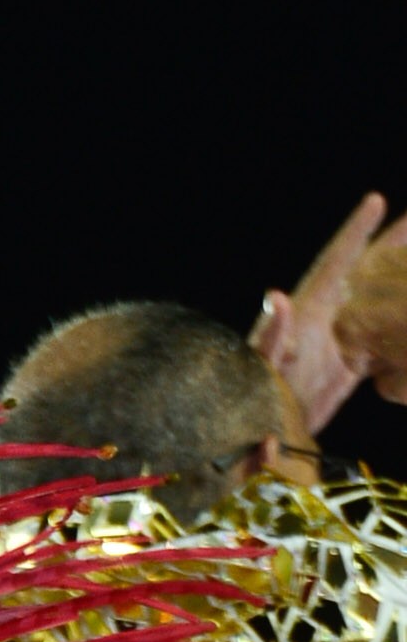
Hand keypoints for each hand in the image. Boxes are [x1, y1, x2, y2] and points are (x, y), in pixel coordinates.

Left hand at [255, 193, 406, 430]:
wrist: (258, 439)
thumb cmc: (250, 400)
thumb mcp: (262, 366)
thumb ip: (272, 336)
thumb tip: (279, 298)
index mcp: (307, 311)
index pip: (336, 262)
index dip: (355, 232)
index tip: (376, 201)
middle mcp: (326, 319)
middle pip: (365, 273)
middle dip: (390, 244)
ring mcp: (338, 342)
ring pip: (377, 303)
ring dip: (399, 282)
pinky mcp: (346, 369)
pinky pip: (380, 340)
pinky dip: (399, 329)